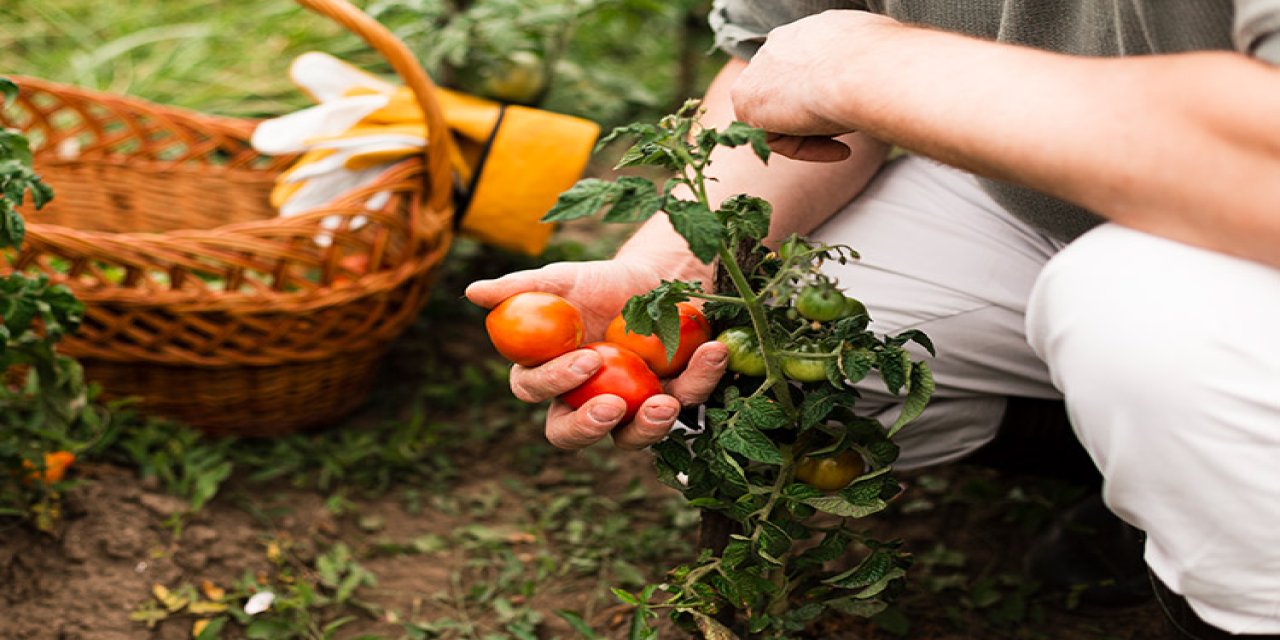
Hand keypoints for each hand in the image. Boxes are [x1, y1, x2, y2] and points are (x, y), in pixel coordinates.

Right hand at [465, 259, 727, 449]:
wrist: (659, 278)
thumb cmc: (601, 283)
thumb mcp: (565, 279)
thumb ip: (521, 288)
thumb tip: (472, 292)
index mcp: (548, 375)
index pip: (535, 390)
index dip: (554, 382)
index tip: (585, 359)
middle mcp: (583, 401)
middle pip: (571, 434)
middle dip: (588, 427)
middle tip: (613, 407)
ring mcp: (630, 409)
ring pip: (631, 438)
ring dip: (650, 426)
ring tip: (668, 403)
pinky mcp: (674, 403)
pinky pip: (687, 404)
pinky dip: (701, 379)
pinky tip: (712, 351)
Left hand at [731, 10, 901, 160]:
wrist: (866, 70)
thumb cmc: (886, 60)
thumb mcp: (882, 50)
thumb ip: (866, 62)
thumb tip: (888, 74)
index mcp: (809, 31)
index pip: (806, 68)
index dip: (827, 97)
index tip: (851, 111)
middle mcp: (778, 43)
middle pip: (789, 94)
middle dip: (815, 116)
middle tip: (848, 132)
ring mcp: (758, 70)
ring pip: (782, 117)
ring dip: (815, 133)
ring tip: (848, 136)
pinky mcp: (746, 100)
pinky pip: (773, 138)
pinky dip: (805, 149)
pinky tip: (840, 148)